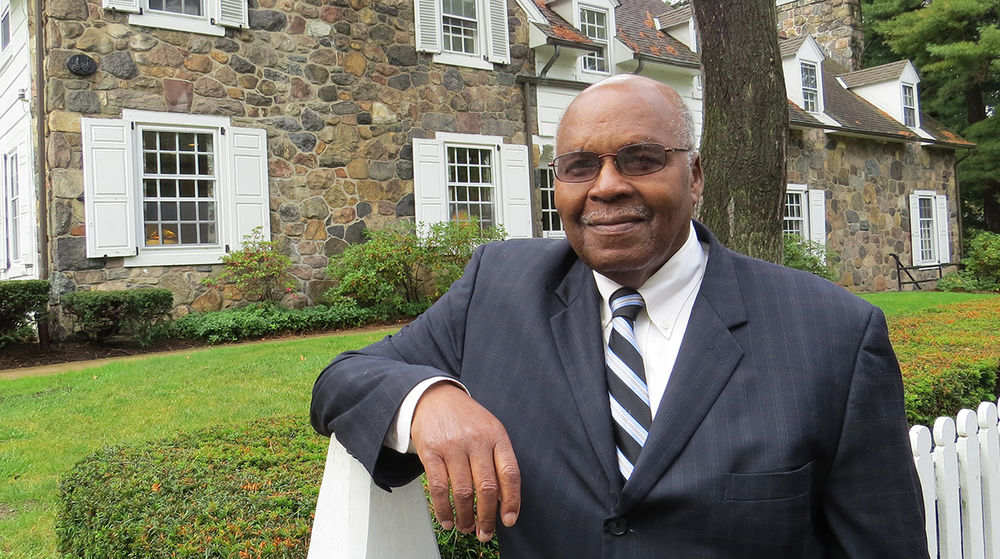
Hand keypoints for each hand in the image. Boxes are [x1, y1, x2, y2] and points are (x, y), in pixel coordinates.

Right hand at [411, 383, 520, 541]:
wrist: (434, 397)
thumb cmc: (466, 419)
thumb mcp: (490, 430)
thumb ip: (498, 460)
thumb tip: (503, 499)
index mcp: (497, 436)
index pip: (510, 474)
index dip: (511, 501)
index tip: (509, 520)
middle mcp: (476, 440)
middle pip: (486, 487)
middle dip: (487, 517)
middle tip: (485, 533)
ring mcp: (452, 446)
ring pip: (462, 491)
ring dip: (465, 517)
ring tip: (466, 528)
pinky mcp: (430, 451)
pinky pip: (438, 487)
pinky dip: (443, 509)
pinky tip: (447, 519)